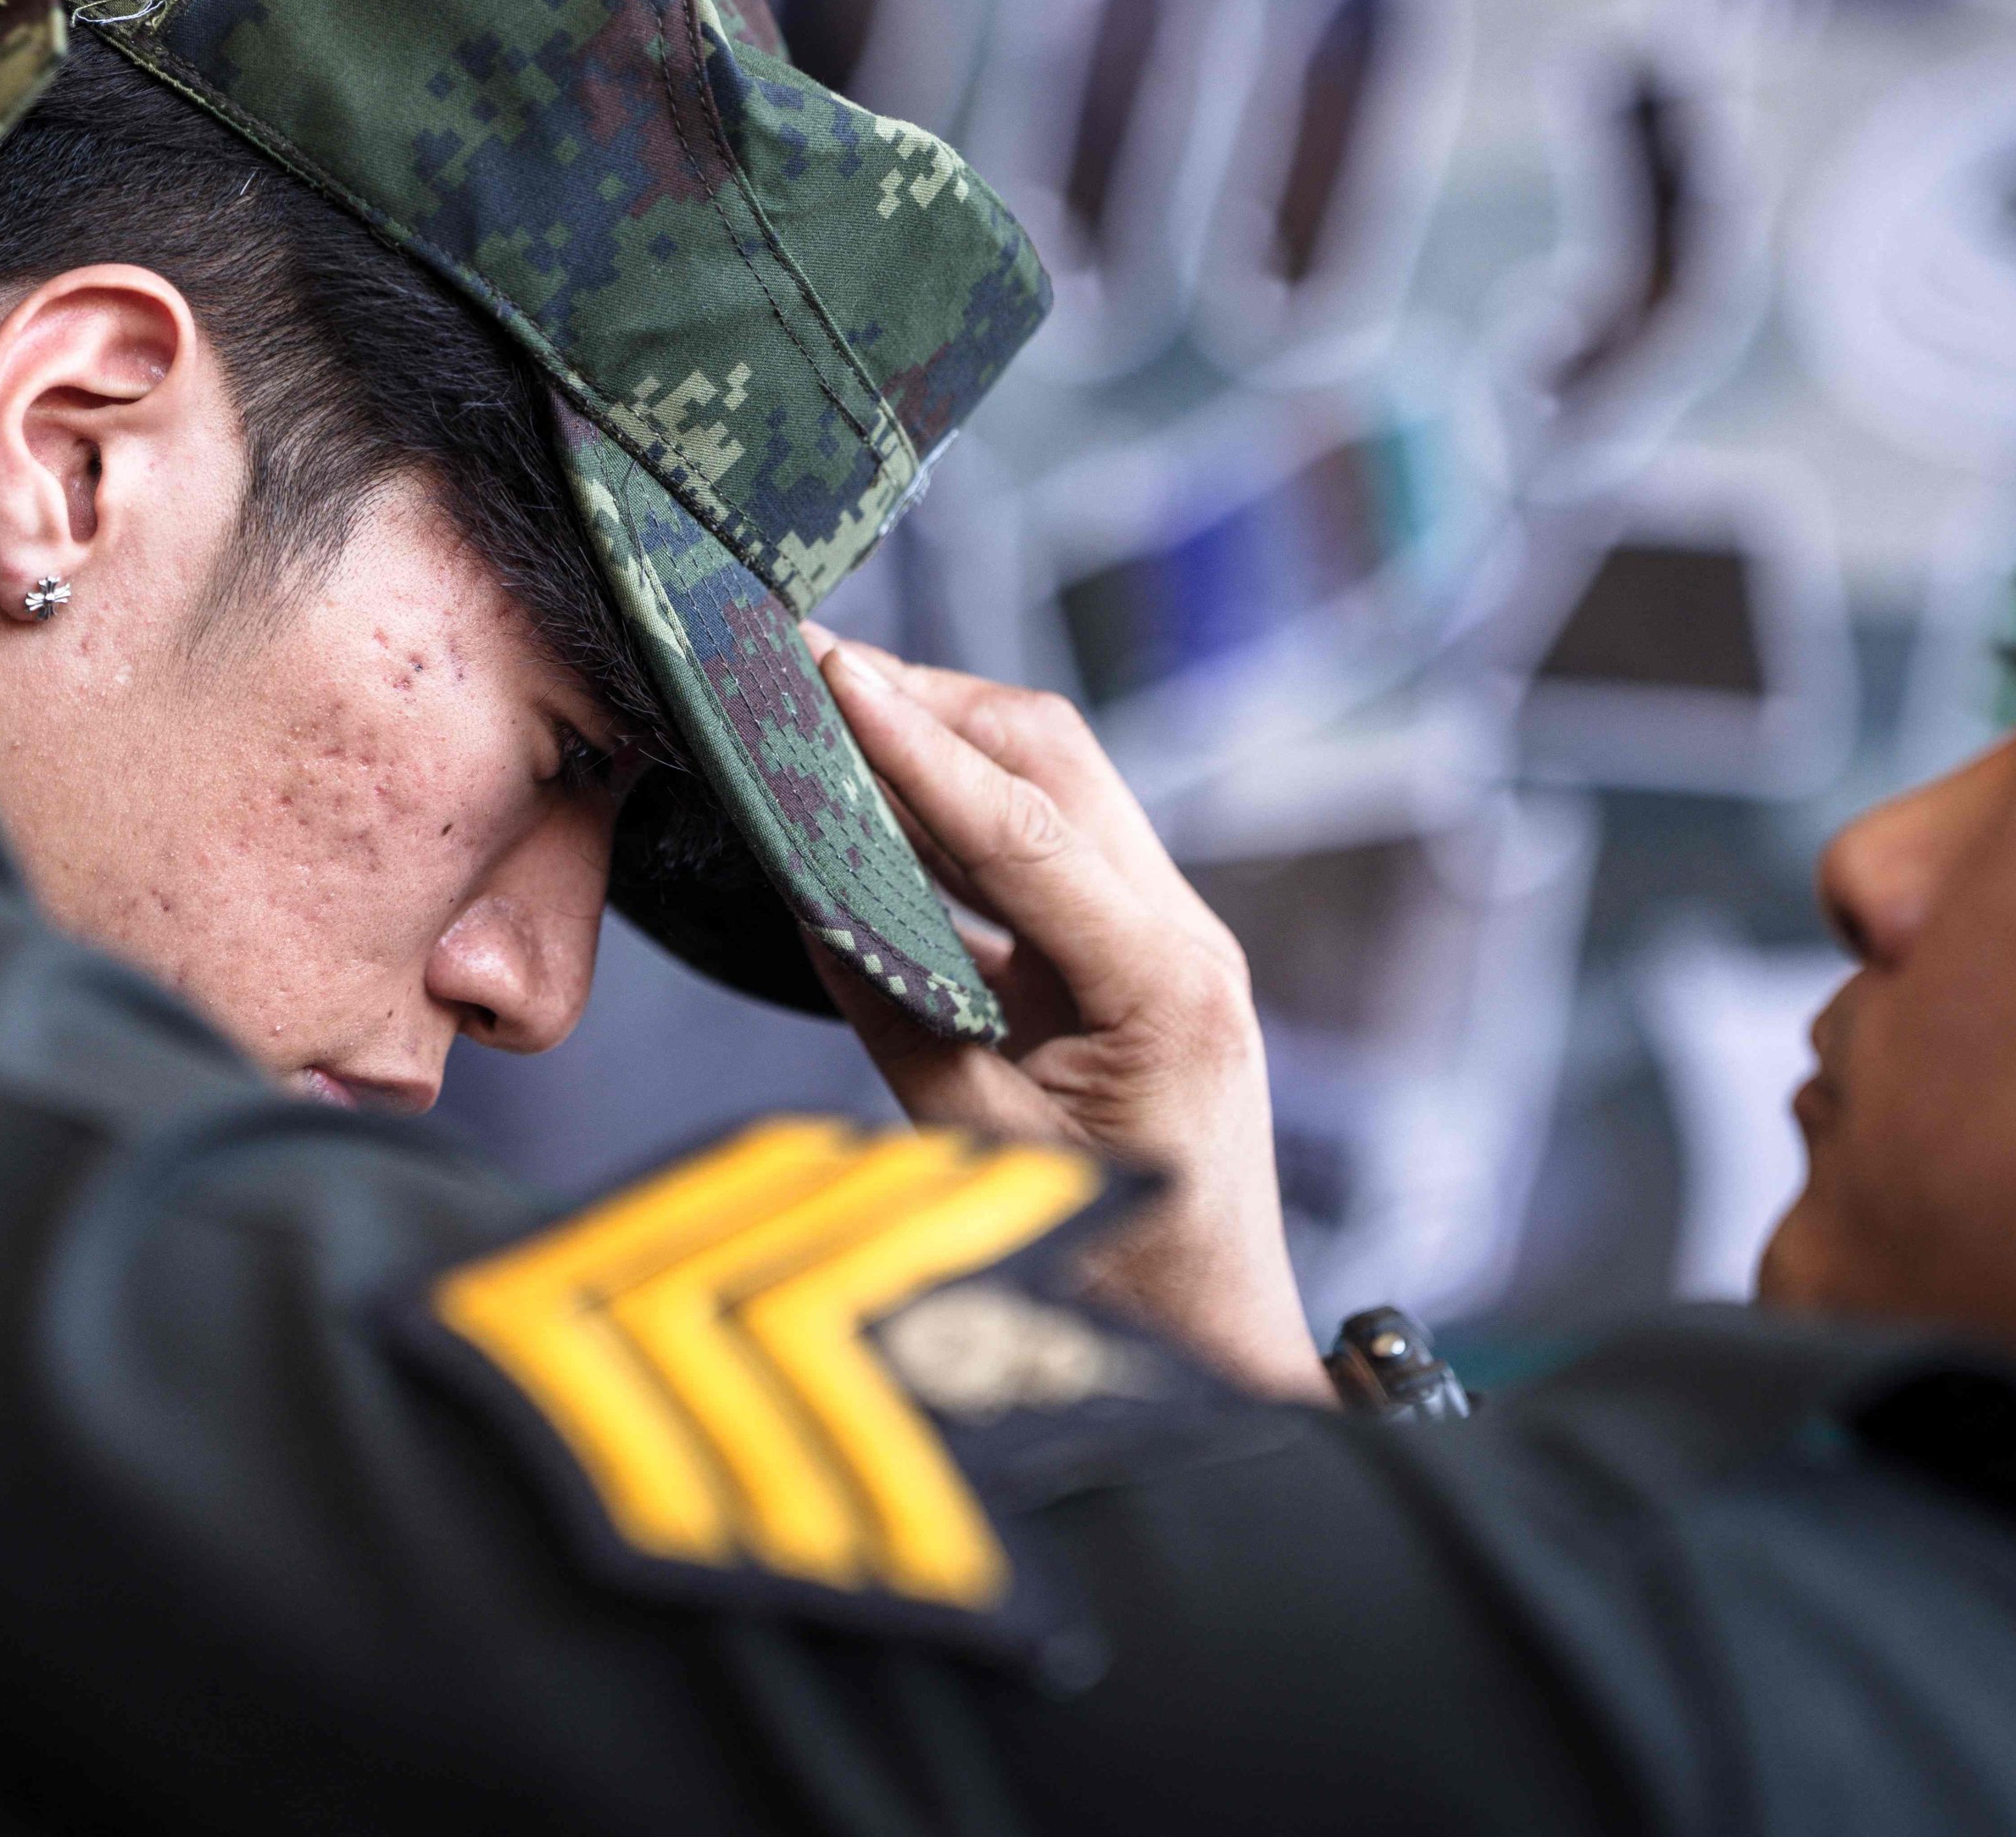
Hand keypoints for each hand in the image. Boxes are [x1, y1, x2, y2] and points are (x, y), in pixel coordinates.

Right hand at [805, 627, 1326, 1400]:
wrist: (1205, 1348)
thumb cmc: (1104, 1273)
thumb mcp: (973, 1141)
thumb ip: (891, 1006)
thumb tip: (809, 887)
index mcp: (1163, 986)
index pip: (1020, 825)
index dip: (913, 743)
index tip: (828, 672)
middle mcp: (1186, 940)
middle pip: (1054, 763)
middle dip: (931, 704)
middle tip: (811, 668)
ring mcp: (1173, 941)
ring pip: (1054, 789)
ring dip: (945, 745)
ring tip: (832, 714)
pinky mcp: (1140, 958)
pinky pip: (1044, 853)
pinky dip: (960, 814)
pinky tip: (880, 807)